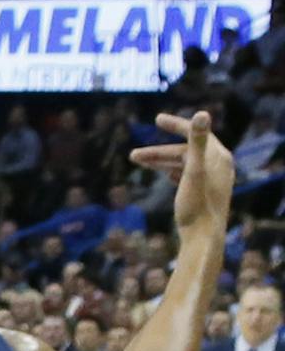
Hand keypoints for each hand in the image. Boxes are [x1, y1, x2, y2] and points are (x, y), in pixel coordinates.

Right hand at [130, 112, 235, 239]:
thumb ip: (197, 140)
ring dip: (161, 162)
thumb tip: (201, 112)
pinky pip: (187, 174)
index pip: (195, 133)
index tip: (156, 120)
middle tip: (133, 155)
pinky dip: (173, 170)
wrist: (203, 238)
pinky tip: (163, 173)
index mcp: (218, 157)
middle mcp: (218, 165)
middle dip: (158, 151)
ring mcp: (212, 179)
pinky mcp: (205, 192)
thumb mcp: (194, 171)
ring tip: (138, 164)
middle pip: (184, 151)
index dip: (176, 125)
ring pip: (183, 163)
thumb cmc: (197, 206)